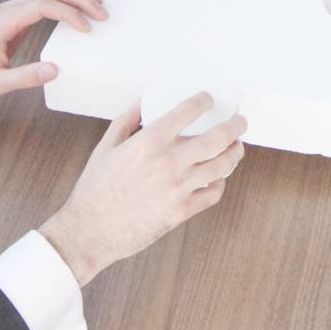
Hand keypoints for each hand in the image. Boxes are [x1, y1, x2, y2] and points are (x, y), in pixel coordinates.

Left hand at [0, 0, 107, 107]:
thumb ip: (23, 78)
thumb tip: (54, 70)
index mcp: (3, 22)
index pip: (42, 5)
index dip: (68, 12)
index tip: (87, 28)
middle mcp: (9, 9)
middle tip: (103, 12)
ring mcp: (13, 8)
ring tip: (98, 3)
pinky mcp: (17, 14)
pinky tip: (81, 0)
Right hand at [40, 92, 247, 286]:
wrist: (90, 231)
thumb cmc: (96, 188)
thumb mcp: (107, 145)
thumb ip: (128, 119)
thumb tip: (144, 100)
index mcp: (150, 142)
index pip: (188, 111)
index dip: (203, 100)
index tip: (208, 99)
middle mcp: (169, 162)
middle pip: (218, 138)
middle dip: (235, 126)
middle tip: (240, 121)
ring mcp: (178, 188)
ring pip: (223, 166)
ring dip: (235, 153)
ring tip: (236, 147)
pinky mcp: (182, 211)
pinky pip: (213, 193)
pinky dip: (220, 183)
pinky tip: (217, 177)